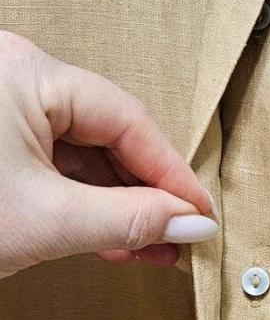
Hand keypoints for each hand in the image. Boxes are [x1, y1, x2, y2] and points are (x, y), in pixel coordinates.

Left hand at [0, 30, 219, 279]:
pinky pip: (51, 160)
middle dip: (144, 193)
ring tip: (147, 247)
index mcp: (31, 73)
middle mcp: (18, 75)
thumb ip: (127, 219)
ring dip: (115, 201)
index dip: (169, 171)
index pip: (126, 119)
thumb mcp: (43, 220)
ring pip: (80, 151)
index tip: (199, 213)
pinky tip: (107, 234)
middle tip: (177, 237)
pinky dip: (80, 199)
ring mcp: (4, 102)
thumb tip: (190, 223)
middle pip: (106, 133)